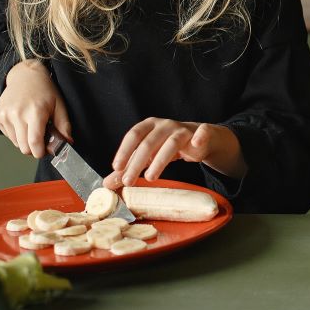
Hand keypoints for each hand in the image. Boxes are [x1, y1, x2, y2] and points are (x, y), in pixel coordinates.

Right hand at [0, 59, 70, 158]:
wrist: (25, 75)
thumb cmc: (45, 91)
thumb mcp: (59, 105)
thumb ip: (64, 126)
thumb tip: (67, 144)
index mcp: (35, 112)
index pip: (34, 143)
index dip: (40, 152)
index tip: (44, 151)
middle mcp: (17, 114)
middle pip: (23, 147)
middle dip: (33, 148)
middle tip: (41, 140)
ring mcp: (5, 115)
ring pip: (15, 143)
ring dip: (24, 140)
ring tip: (31, 126)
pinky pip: (8, 135)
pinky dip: (16, 133)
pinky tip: (22, 121)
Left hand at [103, 118, 228, 188]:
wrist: (198, 139)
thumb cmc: (168, 146)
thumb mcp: (147, 156)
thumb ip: (129, 167)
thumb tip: (107, 183)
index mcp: (149, 125)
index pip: (133, 135)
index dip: (124, 151)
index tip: (116, 168)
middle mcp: (165, 125)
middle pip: (149, 143)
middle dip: (137, 163)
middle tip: (128, 181)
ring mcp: (183, 129)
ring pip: (171, 143)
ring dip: (160, 160)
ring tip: (150, 177)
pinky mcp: (201, 134)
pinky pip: (202, 133)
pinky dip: (199, 137)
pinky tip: (196, 144)